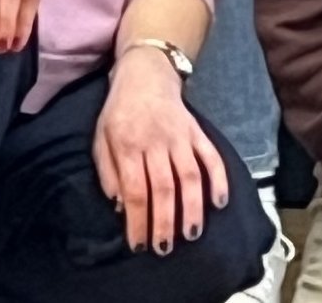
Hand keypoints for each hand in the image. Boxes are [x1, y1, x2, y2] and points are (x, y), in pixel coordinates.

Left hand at [93, 50, 228, 255]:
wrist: (145, 73)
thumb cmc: (119, 112)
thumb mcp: (101, 139)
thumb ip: (108, 173)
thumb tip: (121, 207)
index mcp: (128, 145)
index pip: (135, 191)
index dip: (138, 221)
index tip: (139, 245)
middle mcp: (156, 142)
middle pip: (163, 188)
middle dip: (164, 222)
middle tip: (165, 248)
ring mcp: (180, 136)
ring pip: (189, 176)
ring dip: (192, 208)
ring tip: (191, 234)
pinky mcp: (197, 131)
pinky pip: (212, 156)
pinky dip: (218, 178)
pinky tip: (220, 202)